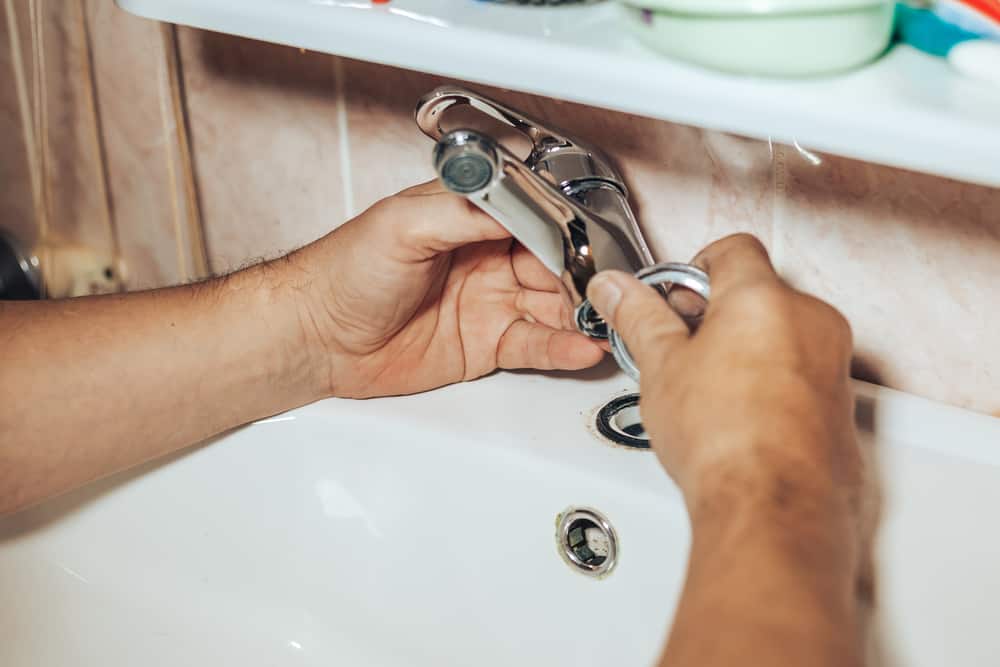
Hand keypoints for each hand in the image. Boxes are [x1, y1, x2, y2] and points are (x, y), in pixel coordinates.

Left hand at [289, 181, 604, 397]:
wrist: (317, 337)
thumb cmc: (344, 272)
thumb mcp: (402, 225)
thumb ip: (460, 212)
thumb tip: (511, 204)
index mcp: (469, 220)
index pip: (534, 219)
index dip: (564, 231)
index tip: (588, 244)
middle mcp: (487, 259)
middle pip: (555, 264)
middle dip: (584, 275)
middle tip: (608, 288)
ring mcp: (490, 302)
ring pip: (553, 306)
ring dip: (582, 314)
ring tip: (607, 321)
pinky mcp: (486, 344)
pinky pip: (535, 345)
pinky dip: (562, 348)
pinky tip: (582, 347)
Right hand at [585, 234, 859, 505]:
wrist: (773, 508)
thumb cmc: (726, 440)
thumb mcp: (661, 367)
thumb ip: (638, 316)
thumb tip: (616, 290)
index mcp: (764, 298)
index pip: (733, 248)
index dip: (695, 268)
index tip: (674, 300)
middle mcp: (811, 320)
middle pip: (759, 291)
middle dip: (717, 313)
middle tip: (682, 347)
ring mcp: (832, 362)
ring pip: (784, 332)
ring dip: (746, 347)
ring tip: (708, 388)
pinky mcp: (841, 402)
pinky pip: (802, 372)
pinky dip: (772, 380)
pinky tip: (739, 415)